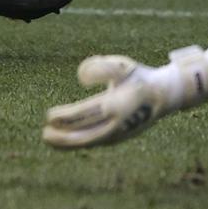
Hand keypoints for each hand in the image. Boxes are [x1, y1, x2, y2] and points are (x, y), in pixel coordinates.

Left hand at [42, 54, 180, 149]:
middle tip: (44, 133)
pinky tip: (65, 140)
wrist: (163, 96)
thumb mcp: (122, 65)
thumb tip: (81, 79)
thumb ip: (101, 67)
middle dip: (63, 136)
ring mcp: (118, 134)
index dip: (66, 117)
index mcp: (116, 105)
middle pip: (85, 134)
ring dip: (67, 143)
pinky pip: (93, 142)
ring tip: (48, 139)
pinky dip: (78, 142)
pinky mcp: (118, 138)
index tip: (49, 116)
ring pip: (88, 142)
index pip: (85, 115)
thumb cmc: (138, 77)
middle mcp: (116, 124)